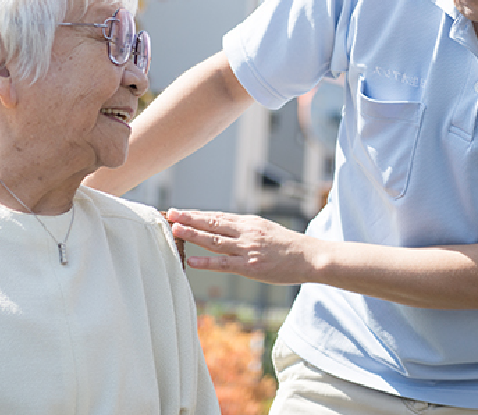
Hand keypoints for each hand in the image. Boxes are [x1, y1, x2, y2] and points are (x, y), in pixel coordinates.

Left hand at [165, 209, 315, 284]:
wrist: (308, 257)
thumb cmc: (287, 245)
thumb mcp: (265, 229)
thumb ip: (244, 229)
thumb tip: (223, 228)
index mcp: (248, 222)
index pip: (216, 216)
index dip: (196, 214)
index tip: (179, 212)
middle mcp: (245, 232)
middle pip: (212, 223)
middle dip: (189, 218)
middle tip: (169, 214)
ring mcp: (247, 249)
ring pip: (214, 240)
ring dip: (193, 234)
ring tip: (175, 229)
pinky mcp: (250, 266)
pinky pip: (224, 264)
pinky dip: (206, 261)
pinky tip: (191, 259)